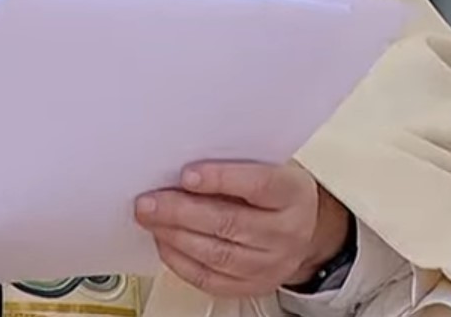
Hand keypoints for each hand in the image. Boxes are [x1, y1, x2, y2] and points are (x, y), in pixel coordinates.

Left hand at [134, 161, 348, 298]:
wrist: (302, 228)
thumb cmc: (275, 192)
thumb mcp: (266, 166)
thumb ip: (232, 164)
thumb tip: (179, 164)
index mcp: (291, 194)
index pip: (258, 185)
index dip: (220, 179)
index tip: (187, 174)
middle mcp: (285, 232)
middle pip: (229, 223)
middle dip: (181, 212)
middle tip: (148, 202)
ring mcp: (270, 264)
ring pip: (217, 254)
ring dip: (175, 236)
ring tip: (150, 219)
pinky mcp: (252, 286)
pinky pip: (210, 279)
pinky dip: (180, 261)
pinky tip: (164, 242)